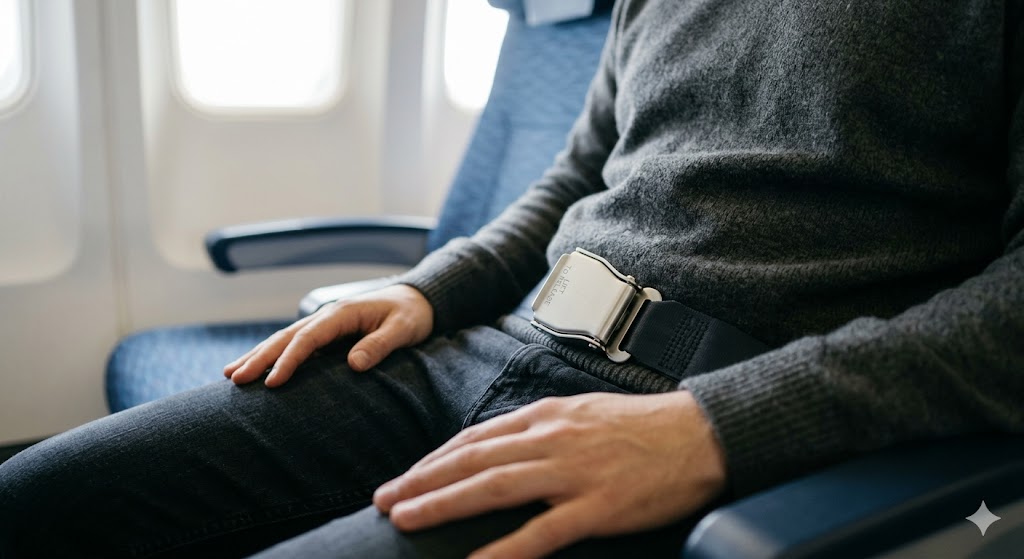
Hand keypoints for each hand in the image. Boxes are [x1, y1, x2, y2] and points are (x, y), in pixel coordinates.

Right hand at [223, 284, 432, 387]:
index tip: (272, 383)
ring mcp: (325, 324)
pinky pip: (295, 346)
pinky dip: (273, 357)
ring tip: (231, 375)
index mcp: (342, 313)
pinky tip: (257, 370)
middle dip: (259, 358)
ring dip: (258, 356)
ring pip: (285, 340)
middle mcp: (328, 316)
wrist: (419, 299)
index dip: (289, 360)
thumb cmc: (412, 315)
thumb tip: (354, 364)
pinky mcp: (328, 335)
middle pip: (287, 338)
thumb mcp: (403, 329)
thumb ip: (380, 345)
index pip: (309, 338)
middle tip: (234, 379)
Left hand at [373, 391, 726, 558]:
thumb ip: (544, 428)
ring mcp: (573, 473)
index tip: (407, 476)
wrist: (703, 434)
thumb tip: (504, 446)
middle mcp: (552, 439)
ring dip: (442, 504)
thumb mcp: (586, 413)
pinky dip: (504, 550)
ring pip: (493, 488)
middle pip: (473, 460)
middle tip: (384, 500)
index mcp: (548, 416)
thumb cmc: (646, 426)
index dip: (435, 459)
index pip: (477, 437)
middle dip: (422, 481)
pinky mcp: (598, 509)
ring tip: (405, 520)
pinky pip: (542, 533)